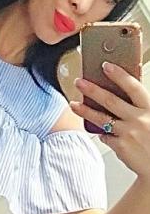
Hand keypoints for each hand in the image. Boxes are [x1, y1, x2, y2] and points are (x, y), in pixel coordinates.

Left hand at [69, 62, 149, 180]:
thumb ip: (140, 108)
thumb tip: (122, 97)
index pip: (133, 87)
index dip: (119, 75)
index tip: (106, 66)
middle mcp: (139, 119)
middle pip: (111, 101)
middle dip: (92, 90)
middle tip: (79, 82)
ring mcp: (129, 133)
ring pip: (102, 119)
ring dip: (85, 111)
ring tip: (74, 105)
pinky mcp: (121, 147)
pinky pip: (105, 136)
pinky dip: (103, 133)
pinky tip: (102, 132)